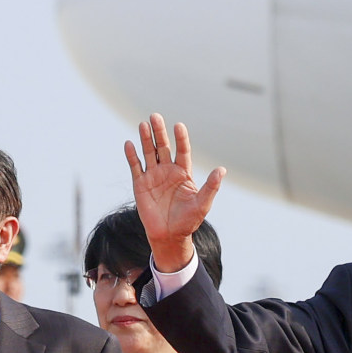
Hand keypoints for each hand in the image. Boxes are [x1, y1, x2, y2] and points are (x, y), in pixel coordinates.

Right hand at [121, 115, 225, 274]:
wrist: (169, 236)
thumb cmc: (188, 221)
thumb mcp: (202, 204)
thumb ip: (211, 187)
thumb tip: (222, 170)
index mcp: (183, 172)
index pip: (182, 151)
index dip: (181, 138)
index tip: (179, 125)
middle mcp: (168, 170)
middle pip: (163, 147)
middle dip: (159, 132)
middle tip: (155, 116)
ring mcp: (153, 176)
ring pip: (149, 153)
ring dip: (146, 139)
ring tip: (143, 124)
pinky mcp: (140, 184)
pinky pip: (135, 167)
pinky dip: (132, 156)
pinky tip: (129, 144)